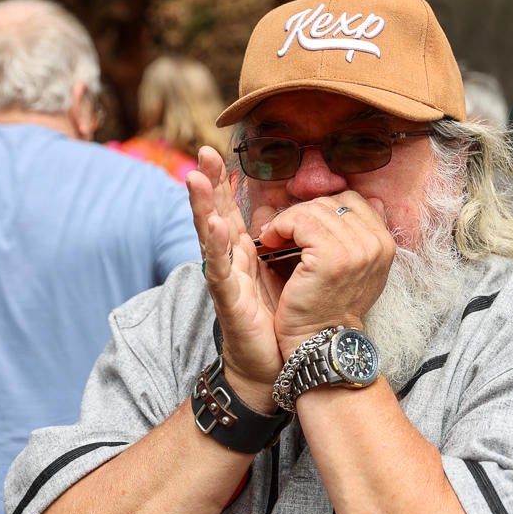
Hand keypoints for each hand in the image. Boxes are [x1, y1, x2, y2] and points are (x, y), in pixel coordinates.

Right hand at [186, 147, 284, 409]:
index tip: (220, 150)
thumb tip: (317, 214)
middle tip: (203, 151)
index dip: (226, 181)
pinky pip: (221, 268)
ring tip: (195, 177)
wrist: (283, 363)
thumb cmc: (287, 319)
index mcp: (247, 251)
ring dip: (202, 205)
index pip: (233, 208)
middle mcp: (232, 260)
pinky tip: (213, 225)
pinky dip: (215, 245)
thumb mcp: (296, 271)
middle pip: (215, 212)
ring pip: (210, 234)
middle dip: (209, 181)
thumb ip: (298, 243)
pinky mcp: (229, 298)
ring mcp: (227, 278)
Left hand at [255, 193, 393, 355]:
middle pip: (332, 203)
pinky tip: (270, 241)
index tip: (304, 230)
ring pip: (313, 210)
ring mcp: (357, 249)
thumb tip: (350, 197)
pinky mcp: (332, 256)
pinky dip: (280, 227)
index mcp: (385, 243)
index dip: (322, 210)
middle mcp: (376, 243)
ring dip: (287, 221)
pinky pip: (300, 221)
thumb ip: (357, 236)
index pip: (352, 201)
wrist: (322, 342)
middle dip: (302, 215)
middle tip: (283, 233)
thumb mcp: (356, 269)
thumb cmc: (330, 307)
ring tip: (274, 238)